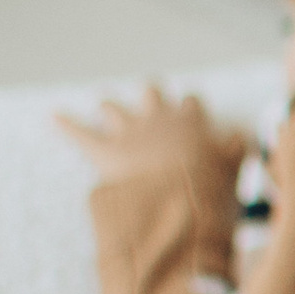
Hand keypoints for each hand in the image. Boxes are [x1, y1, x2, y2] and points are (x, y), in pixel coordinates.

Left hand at [56, 87, 248, 189]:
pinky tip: (53, 116)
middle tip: (150, 100)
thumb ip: (235, 150)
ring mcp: (129, 132)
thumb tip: (241, 135)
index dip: (190, 107)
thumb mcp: (232, 170)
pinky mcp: (104, 150)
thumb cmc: (208, 187)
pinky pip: (79, 133)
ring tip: (104, 105)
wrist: (176, 201)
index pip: (191, 102)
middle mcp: (158, 118)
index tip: (192, 113)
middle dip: (149, 96)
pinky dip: (65, 124)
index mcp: (190, 122)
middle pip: (151, 92)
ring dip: (109, 107)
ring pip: (113, 106)